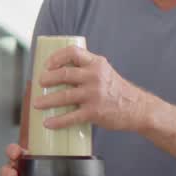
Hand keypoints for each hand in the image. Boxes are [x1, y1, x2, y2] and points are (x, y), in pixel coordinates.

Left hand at [33, 46, 148, 131]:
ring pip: (64, 96)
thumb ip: (86, 70)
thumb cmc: (116, 90)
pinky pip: (71, 117)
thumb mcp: (104, 72)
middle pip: (64, 74)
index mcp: (97, 64)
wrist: (138, 108)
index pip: (73, 52)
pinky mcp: (95, 112)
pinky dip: (57, 121)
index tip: (47, 64)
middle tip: (39, 83)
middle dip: (47, 79)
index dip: (57, 57)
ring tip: (36, 104)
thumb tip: (57, 74)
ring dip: (46, 101)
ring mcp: (94, 95)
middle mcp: (95, 77)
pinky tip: (48, 123)